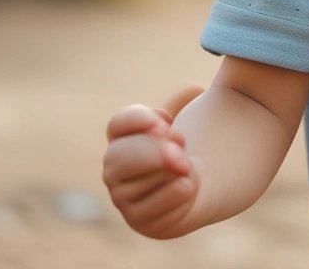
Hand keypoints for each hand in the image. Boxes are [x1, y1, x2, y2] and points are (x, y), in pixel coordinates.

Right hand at [103, 86, 203, 238]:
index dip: (137, 120)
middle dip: (154, 152)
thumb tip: (194, 89)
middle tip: (181, 149)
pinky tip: (187, 187)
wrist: (190, 185)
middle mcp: (114, 168)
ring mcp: (122, 196)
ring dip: (171, 172)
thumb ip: (188, 100)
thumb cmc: (181, 147)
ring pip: (139, 184)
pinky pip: (157, 206)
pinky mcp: (139, 220)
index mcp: (122, 137)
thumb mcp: (187, 116)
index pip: (118, 124)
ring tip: (187, 166)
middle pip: (119, 156)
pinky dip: (180, 192)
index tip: (164, 120)